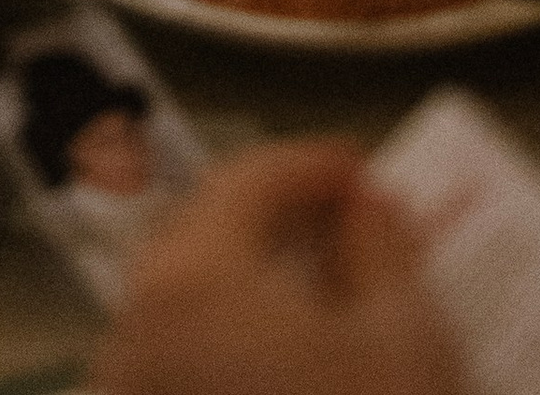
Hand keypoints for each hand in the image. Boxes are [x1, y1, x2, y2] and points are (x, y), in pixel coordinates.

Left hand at [99, 146, 465, 394]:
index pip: (243, 185)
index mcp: (190, 283)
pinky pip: (176, 367)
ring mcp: (132, 391)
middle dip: (270, 222)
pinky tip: (284, 360)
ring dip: (245, 287)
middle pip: (198, 240)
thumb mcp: (407, 340)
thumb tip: (369, 208)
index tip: (365, 172)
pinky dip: (222, 345)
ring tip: (321, 294)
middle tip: (343, 224)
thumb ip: (383, 253)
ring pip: (182, 309)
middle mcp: (136, 332)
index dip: (310, 167)